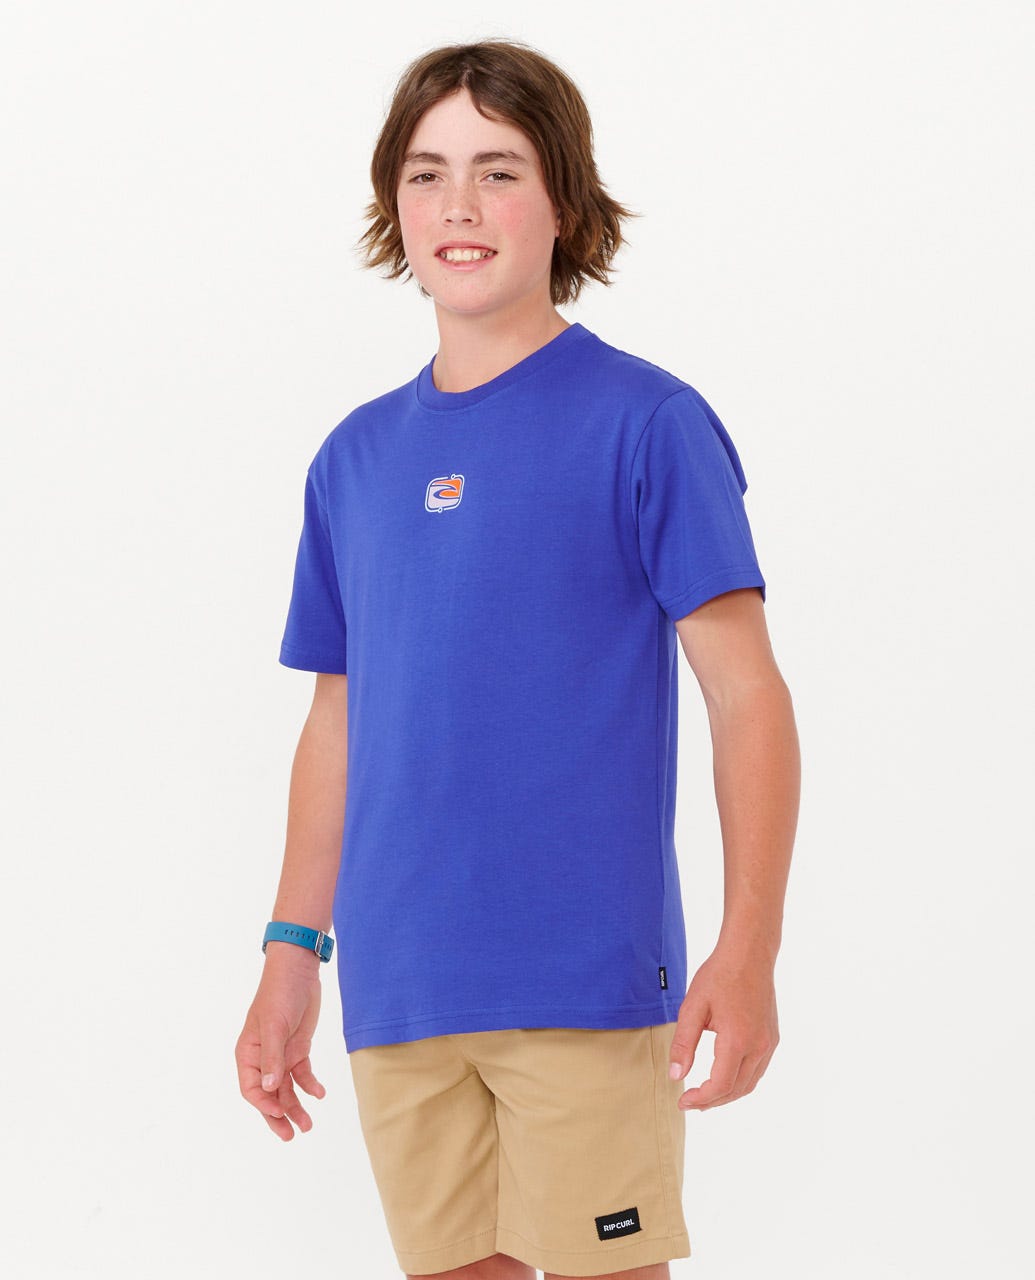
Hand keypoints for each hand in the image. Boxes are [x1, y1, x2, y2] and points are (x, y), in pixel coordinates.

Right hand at [235, 950, 326, 1139]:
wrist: (299, 971)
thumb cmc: (279, 994)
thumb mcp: (275, 1025)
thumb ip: (272, 1057)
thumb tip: (268, 1088)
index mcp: (247, 1054)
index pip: (251, 1089)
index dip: (264, 1104)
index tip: (280, 1112)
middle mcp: (262, 1059)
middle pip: (268, 1095)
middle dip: (278, 1116)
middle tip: (291, 1136)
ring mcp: (281, 1055)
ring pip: (286, 1089)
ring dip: (296, 1106)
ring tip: (308, 1125)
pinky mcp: (298, 1049)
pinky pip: (302, 1074)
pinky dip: (310, 1085)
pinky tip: (320, 1094)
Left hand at [668, 947, 778, 1110]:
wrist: (748, 954)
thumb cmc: (718, 976)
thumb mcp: (692, 1007)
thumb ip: (683, 1044)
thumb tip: (676, 1076)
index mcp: (738, 1039)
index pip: (721, 1085)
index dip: (701, 1099)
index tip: (682, 1100)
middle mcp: (759, 1046)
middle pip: (737, 1090)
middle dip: (712, 1101)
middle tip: (689, 1101)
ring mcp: (769, 1043)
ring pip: (750, 1083)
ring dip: (727, 1094)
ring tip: (704, 1094)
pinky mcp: (772, 1037)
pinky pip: (758, 1070)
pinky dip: (740, 1081)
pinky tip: (724, 1076)